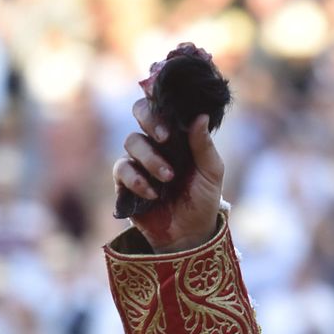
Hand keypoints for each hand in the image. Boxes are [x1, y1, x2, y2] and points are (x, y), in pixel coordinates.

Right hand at [112, 100, 224, 253]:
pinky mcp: (125, 181)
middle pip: (141, 112)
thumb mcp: (211, 173)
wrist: (191, 234)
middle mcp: (156, 143)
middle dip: (150, 120)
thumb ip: (204, 146)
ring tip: (168, 178)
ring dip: (150, 159)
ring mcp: (139, 160)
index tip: (164, 100)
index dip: (159, 100)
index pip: (163, 107)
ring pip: (132, 141)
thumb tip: (200, 115)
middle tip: (164, 137)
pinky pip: (121, 169)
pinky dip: (137, 179)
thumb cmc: (204, 200)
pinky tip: (152, 193)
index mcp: (177, 136)